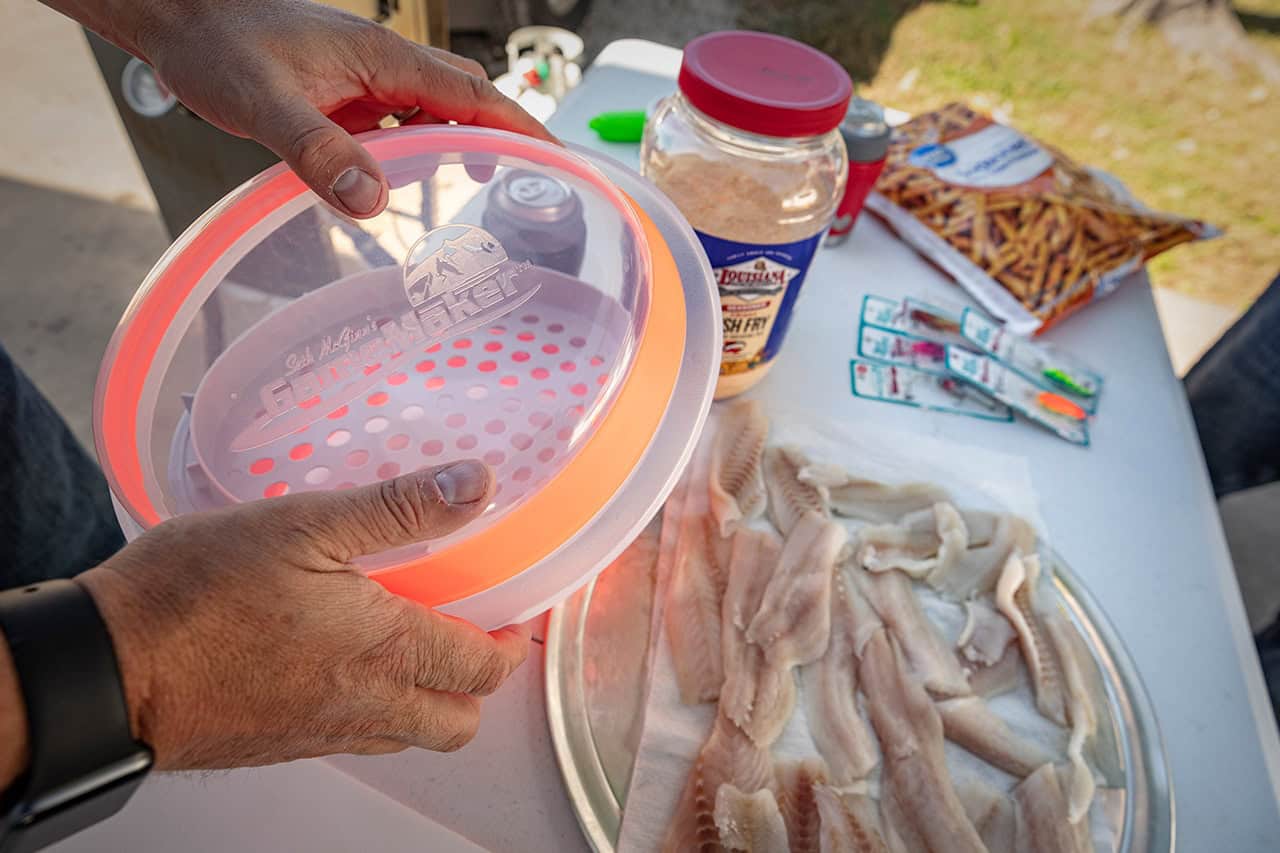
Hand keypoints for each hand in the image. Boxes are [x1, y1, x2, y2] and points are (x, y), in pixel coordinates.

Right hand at [73, 460, 529, 769]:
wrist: (106, 669)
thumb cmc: (196, 595)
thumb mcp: (305, 523)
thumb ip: (400, 508)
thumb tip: (474, 483)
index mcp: (384, 652)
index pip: (481, 669)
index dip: (509, 640)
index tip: (512, 611)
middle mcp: (364, 706)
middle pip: (458, 722)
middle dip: (478, 684)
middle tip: (468, 633)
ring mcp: (322, 733)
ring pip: (407, 736)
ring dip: (428, 699)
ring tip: (410, 642)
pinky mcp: (282, 744)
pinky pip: (355, 738)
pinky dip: (374, 708)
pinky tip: (345, 661)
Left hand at [132, 0, 554, 217]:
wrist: (178, 20)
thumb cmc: (217, 45)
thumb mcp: (264, 102)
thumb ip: (318, 151)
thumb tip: (374, 201)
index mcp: (382, 58)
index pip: (473, 94)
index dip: (520, 127)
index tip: (559, 160)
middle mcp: (383, 64)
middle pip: (466, 97)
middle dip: (503, 135)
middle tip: (529, 183)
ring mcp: (366, 77)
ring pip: (435, 108)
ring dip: (459, 144)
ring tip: (478, 189)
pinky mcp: (346, 93)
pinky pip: (400, 119)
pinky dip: (418, 147)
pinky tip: (407, 177)